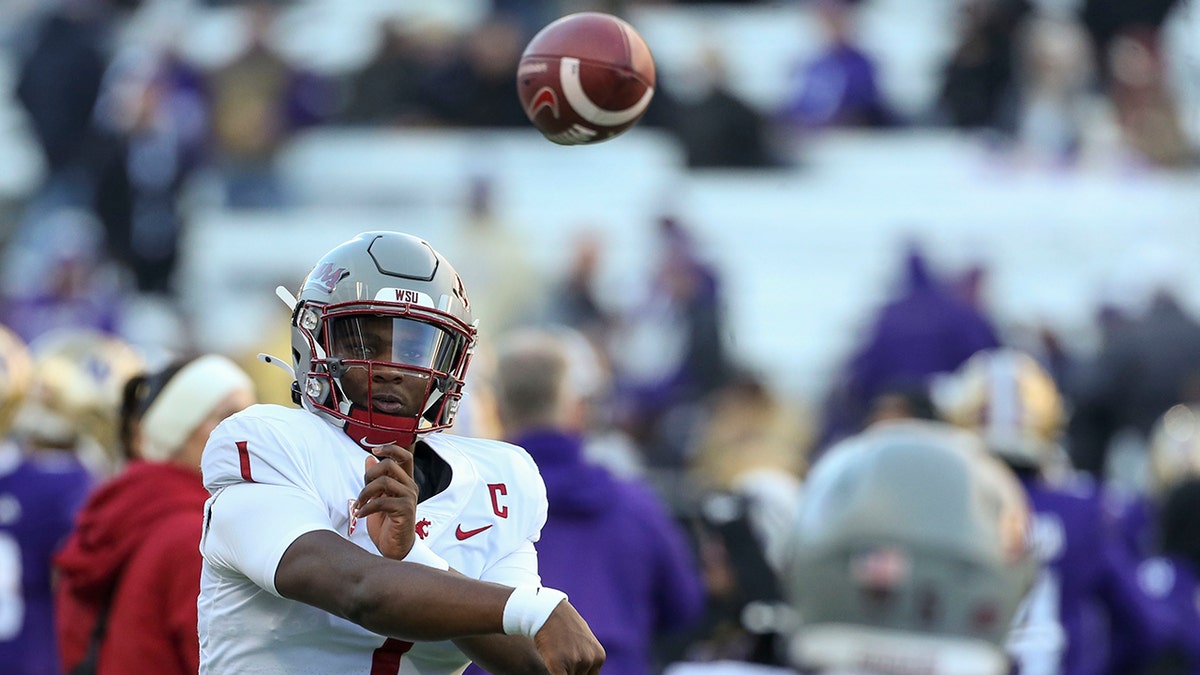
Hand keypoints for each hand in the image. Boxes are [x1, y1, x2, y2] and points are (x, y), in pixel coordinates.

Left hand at [355, 444, 417, 559]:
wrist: (395, 549)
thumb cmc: (387, 524)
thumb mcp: (377, 498)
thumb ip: (375, 479)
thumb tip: (369, 459)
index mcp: (405, 482)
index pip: (405, 456)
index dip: (390, 448)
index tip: (374, 450)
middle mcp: (410, 487)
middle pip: (390, 465)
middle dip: (369, 475)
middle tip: (362, 490)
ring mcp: (409, 498)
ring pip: (384, 482)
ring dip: (365, 493)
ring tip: (359, 505)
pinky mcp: (405, 510)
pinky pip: (382, 501)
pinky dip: (366, 508)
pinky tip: (360, 515)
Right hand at [533, 600, 604, 674]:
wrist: (547, 611)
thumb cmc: (563, 626)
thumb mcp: (584, 642)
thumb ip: (587, 659)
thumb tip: (585, 673)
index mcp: (599, 656)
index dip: (579, 673)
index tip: (573, 666)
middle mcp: (590, 659)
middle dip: (571, 671)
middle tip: (563, 655)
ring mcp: (575, 661)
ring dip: (561, 671)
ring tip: (557, 654)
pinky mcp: (558, 664)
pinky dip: (555, 673)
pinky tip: (552, 664)